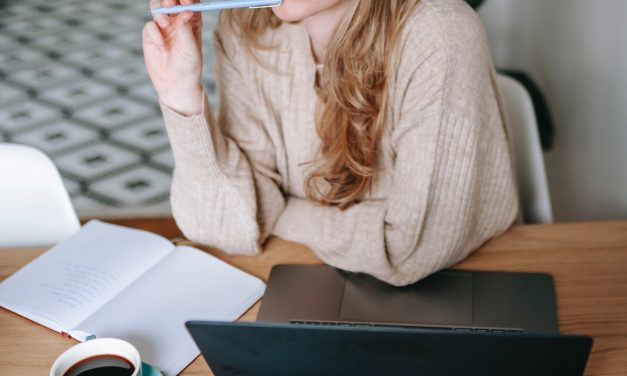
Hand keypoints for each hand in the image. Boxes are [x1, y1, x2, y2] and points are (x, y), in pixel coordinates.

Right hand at [142, 0, 203, 115]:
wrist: (174, 84)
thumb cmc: (188, 67)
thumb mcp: (190, 48)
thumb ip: (186, 29)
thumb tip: (186, 11)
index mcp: (192, 20)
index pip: (189, 2)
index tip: (186, 0)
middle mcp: (177, 20)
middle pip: (171, 1)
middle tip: (170, 3)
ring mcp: (163, 26)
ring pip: (157, 7)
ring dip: (159, 10)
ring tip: (165, 22)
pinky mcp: (151, 34)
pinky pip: (149, 26)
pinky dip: (154, 33)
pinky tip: (162, 47)